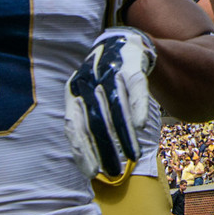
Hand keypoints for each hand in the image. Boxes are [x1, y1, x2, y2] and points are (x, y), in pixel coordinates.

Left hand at [66, 27, 159, 178]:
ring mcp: (109, 71)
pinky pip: (134, 87)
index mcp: (73, 92)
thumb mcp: (88, 98)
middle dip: (104, 148)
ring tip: (132, 156)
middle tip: (113, 171)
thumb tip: (90, 164)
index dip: (82, 150)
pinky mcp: (131, 64)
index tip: (91, 172)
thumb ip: (87, 124)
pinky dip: (137, 106)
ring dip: (123, 133)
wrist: (122, 42)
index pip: (73, 125)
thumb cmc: (104, 81)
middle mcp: (88, 81)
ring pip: (116, 106)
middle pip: (95, 120)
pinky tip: (140, 126)